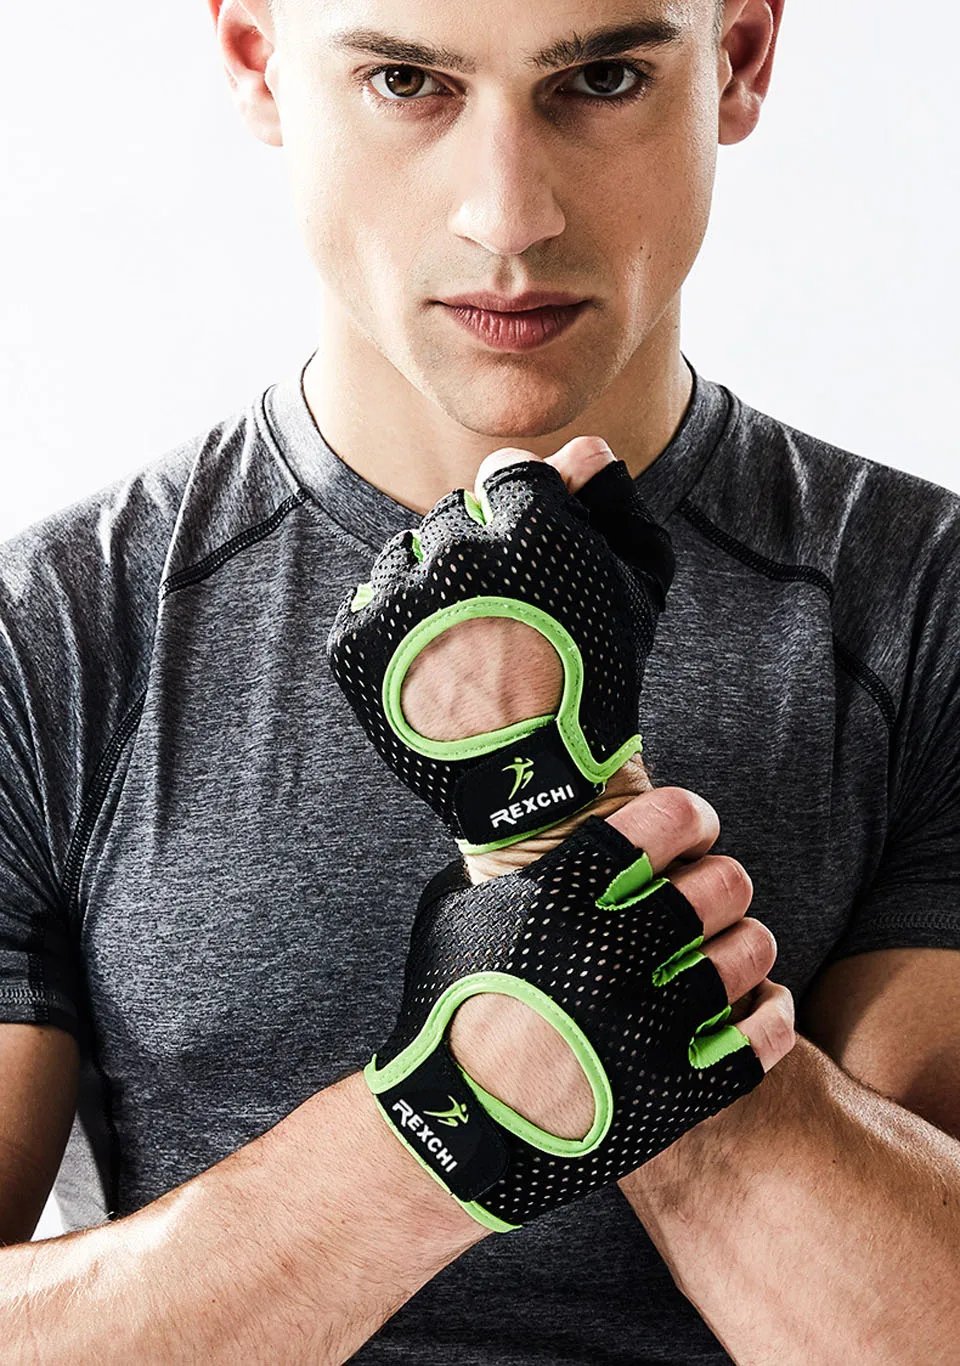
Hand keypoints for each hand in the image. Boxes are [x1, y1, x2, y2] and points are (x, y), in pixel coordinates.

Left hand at [327, 436, 674, 854]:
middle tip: (502, 614)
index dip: (524, 512)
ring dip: (429, 587)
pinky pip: (367, 604)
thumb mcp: (634, 590)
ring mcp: (398, 598)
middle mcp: (455, 552)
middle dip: (476, 550)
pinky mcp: (355, 640)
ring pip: (405, 555)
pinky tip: (429, 666)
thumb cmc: (593, 685)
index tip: (529, 555)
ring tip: (464, 646)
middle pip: (453, 514)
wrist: (531, 782)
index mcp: (528, 529)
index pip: (508, 472)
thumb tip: (584, 450)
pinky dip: (392, 629)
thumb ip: (613, 507)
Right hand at [365, 794, 794, 1231]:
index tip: (694, 829)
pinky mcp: (680, 1092)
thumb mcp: (466, 915)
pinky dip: (770, 1012)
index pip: (669, 819)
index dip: (692, 817)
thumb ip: (519, 865)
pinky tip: (755, 1005)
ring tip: (725, 951)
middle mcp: (616, 953)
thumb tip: (545, 817)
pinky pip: (765, 1033)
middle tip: (710, 894)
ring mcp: (652, 1024)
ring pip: (752, 951)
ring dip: (745, 943)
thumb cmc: (450, 1012)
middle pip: (724, 883)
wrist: (452, 1131)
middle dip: (722, 880)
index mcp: (565, 897)